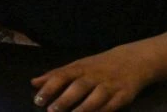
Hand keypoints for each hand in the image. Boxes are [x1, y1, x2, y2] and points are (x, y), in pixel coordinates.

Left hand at [31, 45, 150, 111]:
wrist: (132, 61)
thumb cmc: (98, 66)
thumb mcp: (76, 66)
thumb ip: (56, 75)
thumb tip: (33, 83)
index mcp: (80, 67)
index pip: (62, 76)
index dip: (49, 87)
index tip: (37, 100)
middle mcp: (94, 76)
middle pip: (78, 87)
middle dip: (64, 99)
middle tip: (51, 110)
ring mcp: (110, 86)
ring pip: (95, 98)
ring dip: (83, 109)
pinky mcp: (124, 96)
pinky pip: (112, 106)